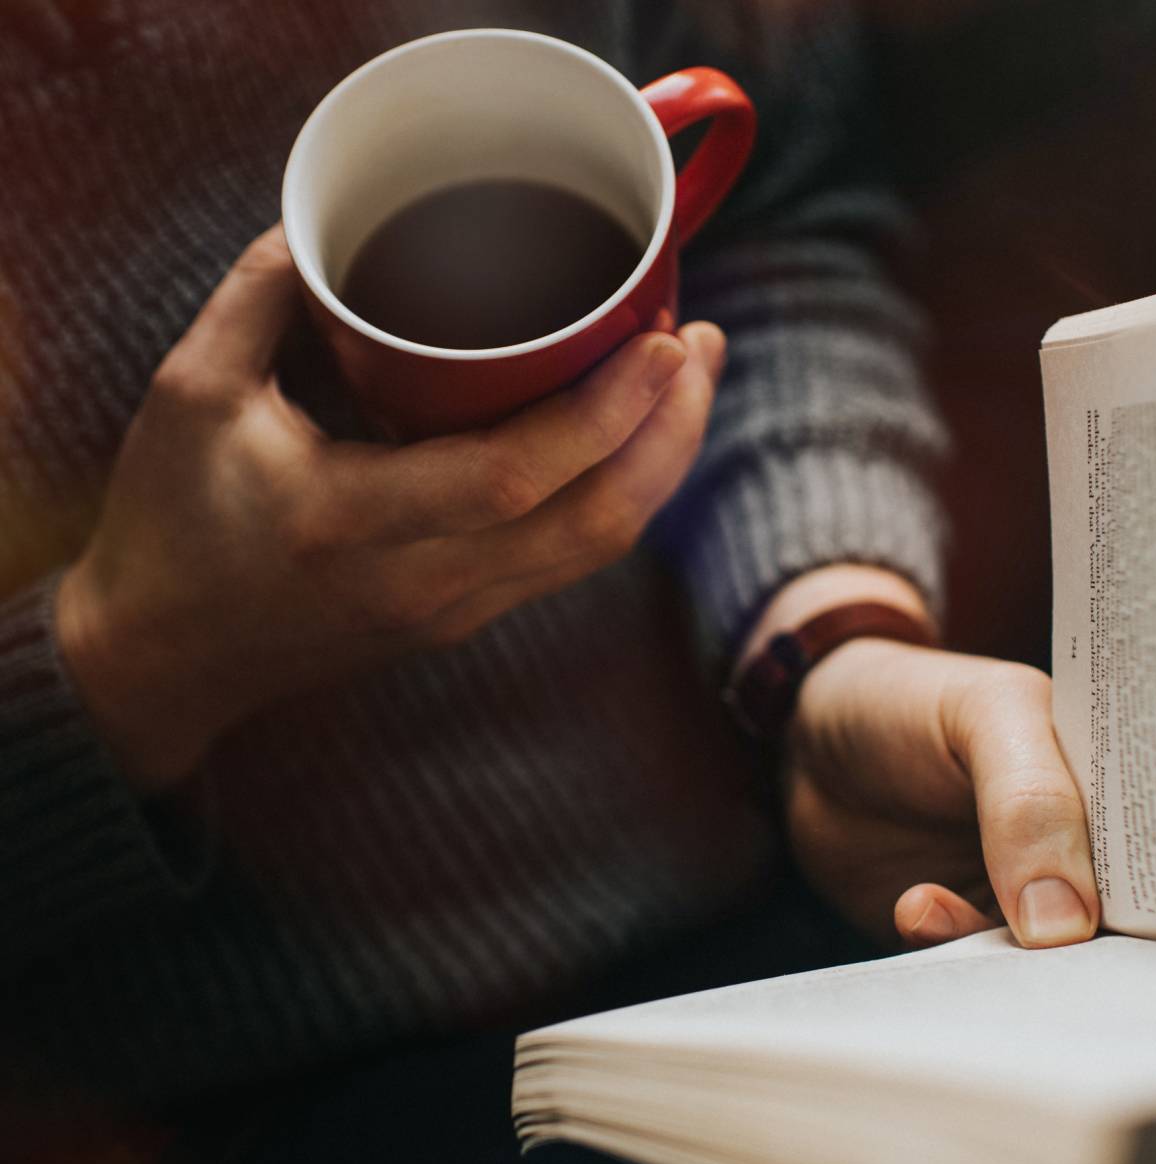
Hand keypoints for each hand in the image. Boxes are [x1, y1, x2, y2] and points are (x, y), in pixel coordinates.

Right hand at [57, 226, 724, 789]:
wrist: (167, 658)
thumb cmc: (171, 524)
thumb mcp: (191, 391)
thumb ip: (264, 295)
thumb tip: (334, 224)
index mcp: (350, 520)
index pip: (515, 476)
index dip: (605, 411)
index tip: (660, 339)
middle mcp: (420, 580)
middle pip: (592, 523)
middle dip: (669, 435)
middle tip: (699, 346)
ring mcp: (451, 611)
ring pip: (595, 551)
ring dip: (658, 468)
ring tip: (686, 385)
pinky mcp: (462, 619)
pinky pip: (569, 561)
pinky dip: (618, 497)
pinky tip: (631, 441)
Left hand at [746, 567, 1098, 948]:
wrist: (808, 732)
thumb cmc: (907, 700)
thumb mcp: (983, 716)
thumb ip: (1032, 803)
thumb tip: (1065, 925)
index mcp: (1113, 790)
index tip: (1140, 925)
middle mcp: (1080, 852)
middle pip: (1120, 929)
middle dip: (1086, 950)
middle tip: (1043, 947)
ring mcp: (1021, 898)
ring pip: (1047, 963)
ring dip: (1004, 958)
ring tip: (942, 906)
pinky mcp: (961, 932)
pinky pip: (975, 970)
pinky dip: (951, 954)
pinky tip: (915, 906)